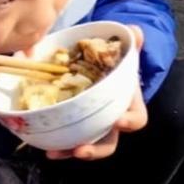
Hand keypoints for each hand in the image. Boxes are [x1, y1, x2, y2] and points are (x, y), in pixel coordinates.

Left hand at [44, 28, 147, 160]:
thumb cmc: (115, 61)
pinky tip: (46, 147)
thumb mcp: (124, 49)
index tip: (118, 121)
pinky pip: (68, 140)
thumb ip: (131, 39)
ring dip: (71, 152)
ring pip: (86, 147)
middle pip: (109, 143)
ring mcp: (92, 126)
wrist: (102, 66)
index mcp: (128, 103)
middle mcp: (111, 120)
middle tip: (81, 149)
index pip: (137, 118)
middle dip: (96, 150)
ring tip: (55, 153)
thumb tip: (134, 30)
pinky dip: (58, 146)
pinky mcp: (75, 126)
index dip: (130, 122)